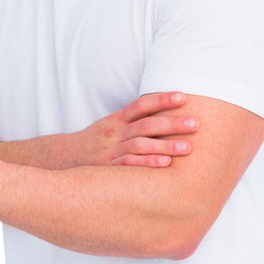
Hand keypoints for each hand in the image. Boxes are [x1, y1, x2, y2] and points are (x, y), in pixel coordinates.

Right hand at [69, 91, 198, 167]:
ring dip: (165, 146)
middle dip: (172, 123)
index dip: (161, 99)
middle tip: (195, 122)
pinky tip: (165, 164)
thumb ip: (135, 120)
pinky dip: (147, 163)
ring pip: (140, 145)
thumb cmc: (97, 141)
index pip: (141, 105)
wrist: (67, 157)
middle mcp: (115, 133)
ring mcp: (112, 150)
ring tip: (188, 146)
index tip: (182, 96)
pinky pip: (129, 164)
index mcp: (117, 120)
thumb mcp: (112, 125)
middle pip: (146, 125)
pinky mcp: (109, 167)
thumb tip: (167, 113)